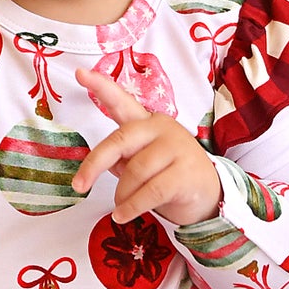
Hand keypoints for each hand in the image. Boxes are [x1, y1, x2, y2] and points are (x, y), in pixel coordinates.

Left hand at [71, 67, 222, 227]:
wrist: (208, 194)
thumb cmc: (168, 174)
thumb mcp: (142, 162)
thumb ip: (121, 157)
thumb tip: (97, 165)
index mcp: (146, 122)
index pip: (122, 102)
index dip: (101, 87)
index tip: (80, 73)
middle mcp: (161, 128)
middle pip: (119, 141)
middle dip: (94, 164)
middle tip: (79, 185)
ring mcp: (176, 147)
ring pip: (133, 173)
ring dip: (122, 195)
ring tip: (121, 206)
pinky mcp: (185, 172)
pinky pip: (148, 192)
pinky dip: (131, 207)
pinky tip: (123, 214)